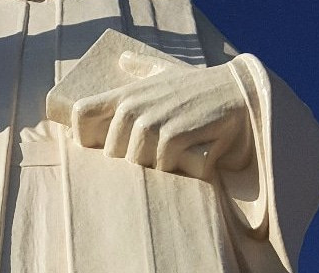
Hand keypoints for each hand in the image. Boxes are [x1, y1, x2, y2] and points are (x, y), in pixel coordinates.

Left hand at [70, 53, 252, 179]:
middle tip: (155, 151)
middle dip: (132, 157)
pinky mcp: (174, 136)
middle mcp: (133, 107)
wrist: (236, 91)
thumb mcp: (166, 72)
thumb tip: (125, 58)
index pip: (82, 112)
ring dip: (154, 165)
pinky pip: (161, 166)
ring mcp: (153, 121)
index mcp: (126, 94)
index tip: (96, 146)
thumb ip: (142, 67)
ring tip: (172, 153)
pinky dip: (173, 168)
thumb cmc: (198, 87)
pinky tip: (184, 158)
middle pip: (111, 150)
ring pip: (136, 162)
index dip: (82, 134)